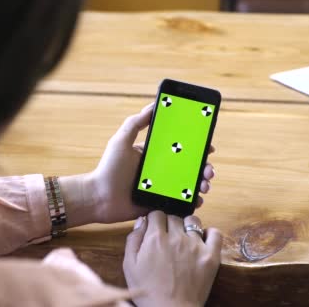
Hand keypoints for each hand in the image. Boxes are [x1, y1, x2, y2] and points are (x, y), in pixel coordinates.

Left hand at [88, 103, 215, 223]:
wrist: (99, 198)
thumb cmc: (108, 168)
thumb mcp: (121, 140)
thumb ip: (135, 122)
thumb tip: (154, 105)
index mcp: (153, 155)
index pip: (180, 149)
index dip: (196, 148)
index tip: (208, 147)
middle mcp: (160, 171)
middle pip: (189, 167)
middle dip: (204, 167)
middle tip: (209, 169)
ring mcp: (161, 188)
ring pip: (188, 185)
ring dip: (201, 183)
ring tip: (205, 185)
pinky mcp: (160, 203)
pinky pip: (181, 203)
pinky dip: (192, 202)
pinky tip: (197, 199)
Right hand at [123, 211, 221, 306]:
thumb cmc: (148, 290)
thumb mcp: (129, 265)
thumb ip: (134, 239)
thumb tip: (142, 220)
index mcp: (155, 238)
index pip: (156, 213)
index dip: (154, 221)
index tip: (155, 229)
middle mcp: (176, 237)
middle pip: (173, 216)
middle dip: (169, 223)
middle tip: (167, 238)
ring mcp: (196, 245)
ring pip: (192, 220)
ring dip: (187, 225)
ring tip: (184, 238)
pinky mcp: (211, 256)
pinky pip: (215, 233)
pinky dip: (210, 233)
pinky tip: (202, 240)